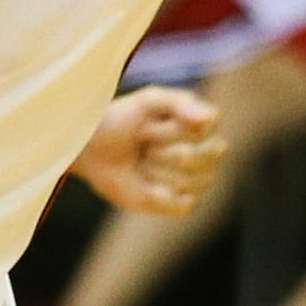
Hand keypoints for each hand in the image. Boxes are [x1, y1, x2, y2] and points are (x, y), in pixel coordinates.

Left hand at [74, 88, 225, 216]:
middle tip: (143, 145)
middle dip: (157, 151)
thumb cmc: (123, 120)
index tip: (146, 125)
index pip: (200, 132)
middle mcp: (209, 152)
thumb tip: (210, 117)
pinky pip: (182, 205)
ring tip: (144, 161)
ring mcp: (199, 180)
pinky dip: (159, 197)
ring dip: (153, 171)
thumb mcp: (147, 101)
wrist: (95, 149)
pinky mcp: (184, 203)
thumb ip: (179, 102)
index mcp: (205, 124)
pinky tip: (146, 187)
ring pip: (184, 181)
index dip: (167, 131)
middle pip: (191, 158)